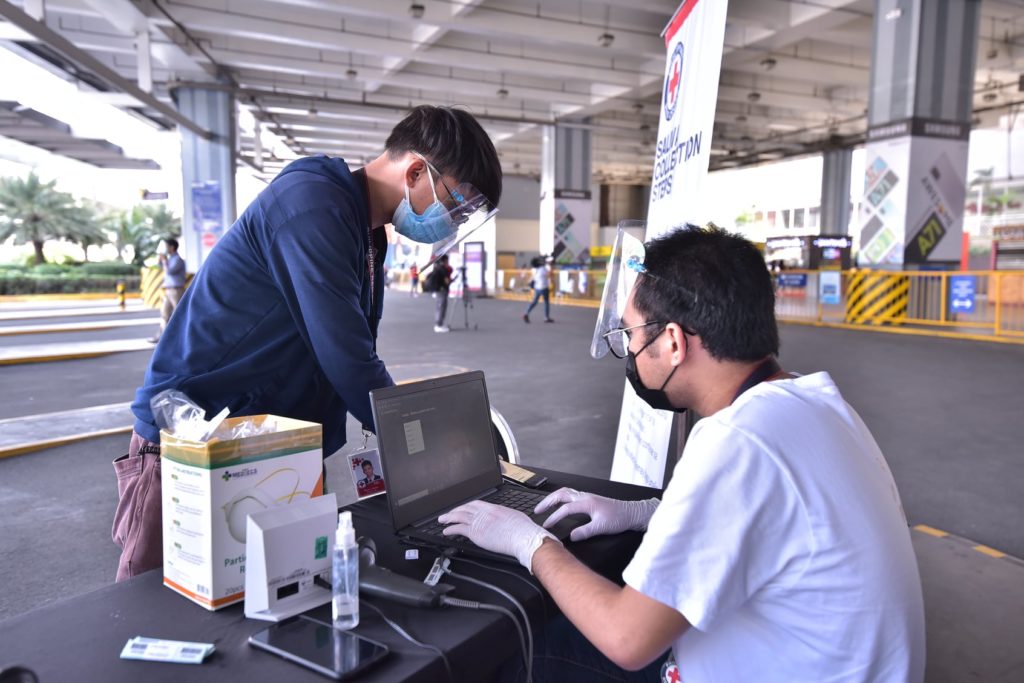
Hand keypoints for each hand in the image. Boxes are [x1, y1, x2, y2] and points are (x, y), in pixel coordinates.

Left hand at [438, 500, 558, 570]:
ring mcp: (479, 522)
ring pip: (459, 517)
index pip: (476, 504)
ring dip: (449, 518)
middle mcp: (485, 513)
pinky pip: (459, 529)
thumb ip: (505, 516)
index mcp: (494, 508)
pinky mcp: (476, 533)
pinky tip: (446, 531)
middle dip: (455, 510)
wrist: (522, 536)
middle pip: (465, 509)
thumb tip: (505, 518)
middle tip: (448, 513)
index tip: (462, 508)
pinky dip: (451, 529)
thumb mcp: (514, 516)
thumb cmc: (523, 529)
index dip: (466, 506)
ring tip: (442, 520)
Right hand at [535, 488, 659, 541]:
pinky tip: (560, 504)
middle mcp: (585, 497)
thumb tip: (571, 536)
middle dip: (547, 502)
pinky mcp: (589, 499)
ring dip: (553, 498)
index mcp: (586, 502)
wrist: (632, 513)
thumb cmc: (619, 518)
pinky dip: (561, 498)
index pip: (565, 509)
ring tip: (544, 506)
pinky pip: (571, 494)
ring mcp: (587, 496)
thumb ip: (585, 532)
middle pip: (561, 494)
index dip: (554, 517)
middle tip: (537, 510)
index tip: (546, 526)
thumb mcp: (602, 528)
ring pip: (565, 492)